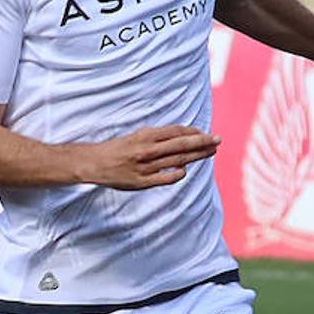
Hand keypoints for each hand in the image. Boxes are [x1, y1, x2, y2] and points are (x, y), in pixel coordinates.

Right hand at [87, 125, 219, 189]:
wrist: (95, 163)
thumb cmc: (118, 148)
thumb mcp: (136, 136)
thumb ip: (157, 137)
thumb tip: (181, 137)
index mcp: (145, 136)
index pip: (176, 132)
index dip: (193, 132)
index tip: (205, 133)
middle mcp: (147, 150)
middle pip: (182, 145)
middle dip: (202, 142)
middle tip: (218, 140)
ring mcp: (146, 167)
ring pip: (178, 160)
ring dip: (196, 156)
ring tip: (210, 153)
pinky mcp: (142, 182)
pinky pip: (166, 178)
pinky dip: (178, 174)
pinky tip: (185, 170)